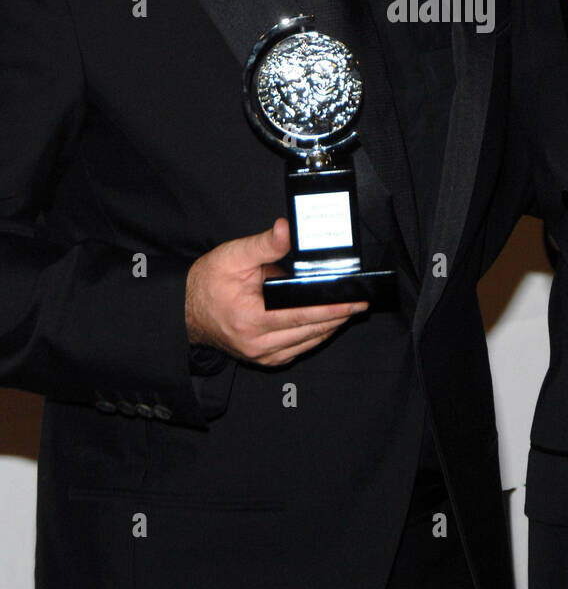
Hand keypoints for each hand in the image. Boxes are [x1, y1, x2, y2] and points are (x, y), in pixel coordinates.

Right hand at [185, 218, 366, 364]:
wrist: (185, 310)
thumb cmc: (207, 283)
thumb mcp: (233, 256)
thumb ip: (264, 244)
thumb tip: (286, 229)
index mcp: (252, 319)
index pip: (303, 315)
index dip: (333, 309)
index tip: (355, 301)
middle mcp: (258, 343)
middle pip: (311, 332)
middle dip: (339, 317)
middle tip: (360, 303)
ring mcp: (261, 355)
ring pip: (307, 343)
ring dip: (330, 328)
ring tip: (348, 310)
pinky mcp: (263, 358)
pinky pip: (297, 349)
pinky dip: (314, 337)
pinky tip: (325, 323)